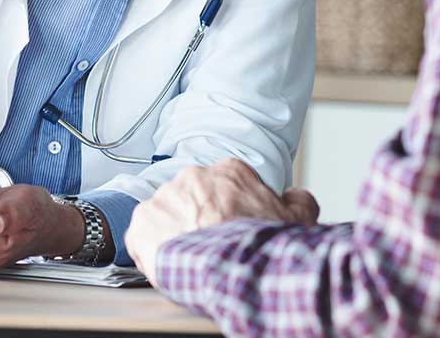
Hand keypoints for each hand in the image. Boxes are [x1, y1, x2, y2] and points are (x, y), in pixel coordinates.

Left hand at [126, 158, 318, 285]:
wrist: (233, 267)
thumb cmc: (262, 244)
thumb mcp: (297, 218)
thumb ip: (298, 200)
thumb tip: (296, 196)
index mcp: (229, 172)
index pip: (224, 187)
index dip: (228, 210)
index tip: (232, 227)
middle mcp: (194, 177)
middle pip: (193, 198)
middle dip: (199, 219)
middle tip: (211, 245)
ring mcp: (165, 198)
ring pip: (167, 216)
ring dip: (175, 233)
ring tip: (190, 259)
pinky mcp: (142, 223)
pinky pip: (141, 236)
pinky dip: (150, 250)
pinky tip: (168, 264)